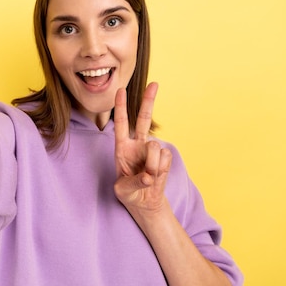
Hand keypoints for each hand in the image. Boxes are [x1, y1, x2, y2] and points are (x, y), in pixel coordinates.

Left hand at [113, 83, 171, 214]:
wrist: (144, 202)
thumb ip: (134, 182)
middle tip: (154, 83)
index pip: (120, 124)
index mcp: (121, 148)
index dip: (120, 107)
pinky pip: (165, 159)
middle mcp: (137, 145)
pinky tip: (156, 177)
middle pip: (144, 119)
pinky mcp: (165, 158)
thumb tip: (149, 175)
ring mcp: (152, 151)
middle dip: (148, 101)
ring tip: (147, 178)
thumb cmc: (128, 193)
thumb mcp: (123, 190)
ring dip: (152, 165)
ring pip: (156, 147)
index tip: (120, 90)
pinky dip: (161, 170)